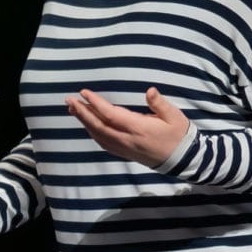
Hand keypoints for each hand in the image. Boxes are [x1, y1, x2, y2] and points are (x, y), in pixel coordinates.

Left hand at [65, 87, 192, 167]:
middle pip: (99, 125)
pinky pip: (103, 143)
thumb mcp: (174, 116)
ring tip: (73, 109)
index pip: (111, 114)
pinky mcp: (124, 153)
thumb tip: (149, 91)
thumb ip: (160, 104)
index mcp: (138, 128)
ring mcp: (124, 148)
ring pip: (98, 135)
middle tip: (69, 100)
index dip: (96, 104)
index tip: (84, 93)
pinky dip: (92, 132)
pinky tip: (87, 125)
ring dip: (84, 122)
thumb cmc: (179, 135)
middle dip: (82, 112)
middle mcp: (127, 139)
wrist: (182, 160)